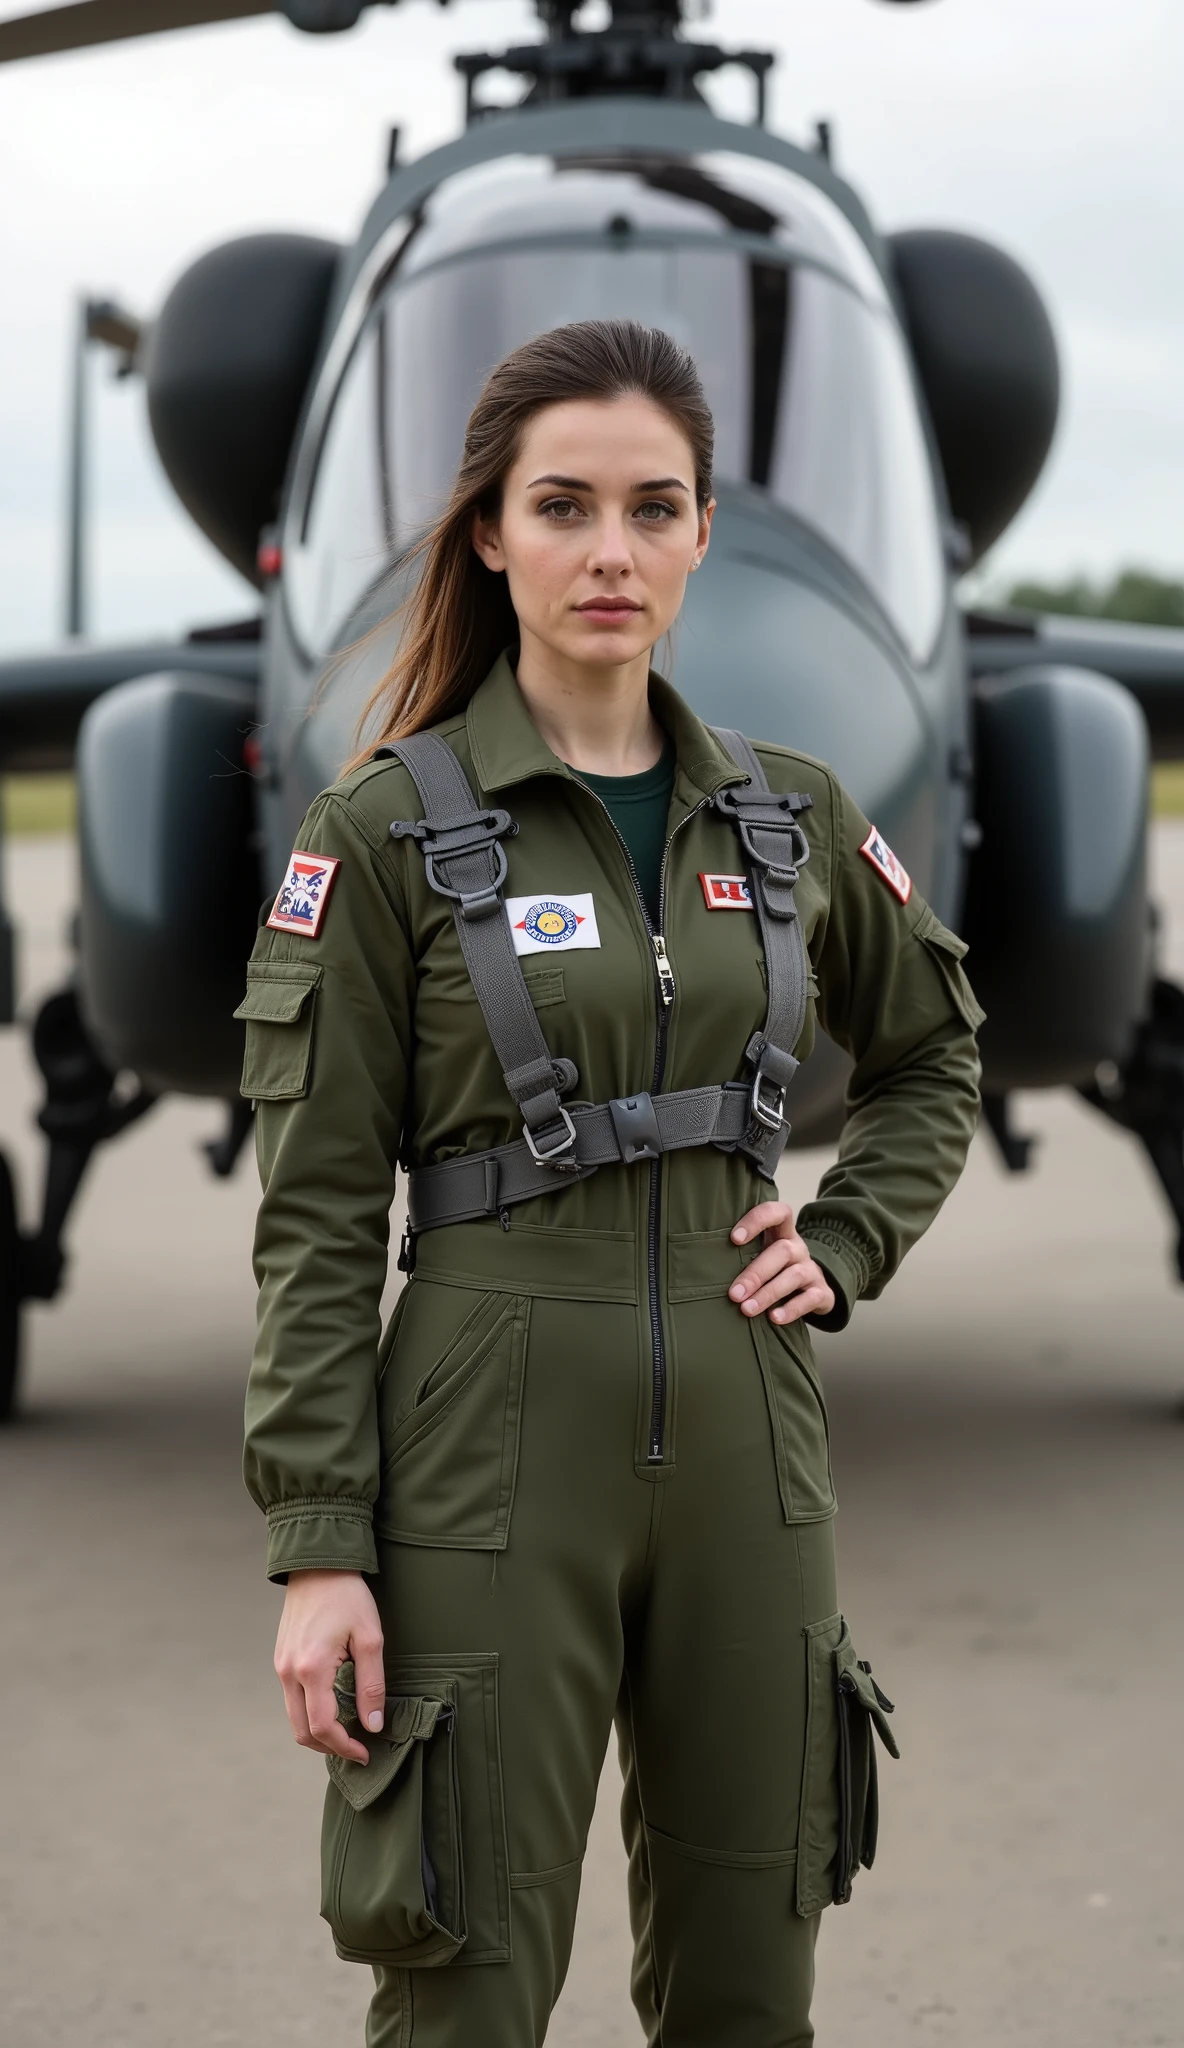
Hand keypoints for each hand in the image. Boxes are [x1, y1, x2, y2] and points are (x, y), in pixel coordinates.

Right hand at [274, 1569, 384, 1764]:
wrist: (317, 1565)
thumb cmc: (347, 1596)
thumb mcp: (370, 1637)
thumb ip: (371, 1684)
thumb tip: (373, 1724)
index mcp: (312, 1669)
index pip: (323, 1727)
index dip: (344, 1747)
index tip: (365, 1752)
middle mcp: (289, 1672)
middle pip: (302, 1731)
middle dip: (330, 1747)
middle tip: (357, 1748)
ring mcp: (281, 1666)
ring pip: (294, 1717)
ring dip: (319, 1731)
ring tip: (347, 1730)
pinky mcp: (281, 1659)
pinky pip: (292, 1699)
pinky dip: (310, 1712)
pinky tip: (333, 1706)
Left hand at [728, 1200, 835, 1327]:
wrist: (811, 1290)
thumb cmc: (774, 1271)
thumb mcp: (759, 1255)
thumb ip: (738, 1254)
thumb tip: (699, 1265)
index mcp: (781, 1233)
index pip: (776, 1213)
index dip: (757, 1220)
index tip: (734, 1239)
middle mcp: (798, 1248)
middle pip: (782, 1251)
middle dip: (755, 1273)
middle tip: (734, 1294)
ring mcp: (811, 1270)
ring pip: (794, 1275)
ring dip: (768, 1293)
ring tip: (747, 1309)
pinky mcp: (821, 1293)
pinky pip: (810, 1298)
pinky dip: (792, 1309)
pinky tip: (774, 1318)